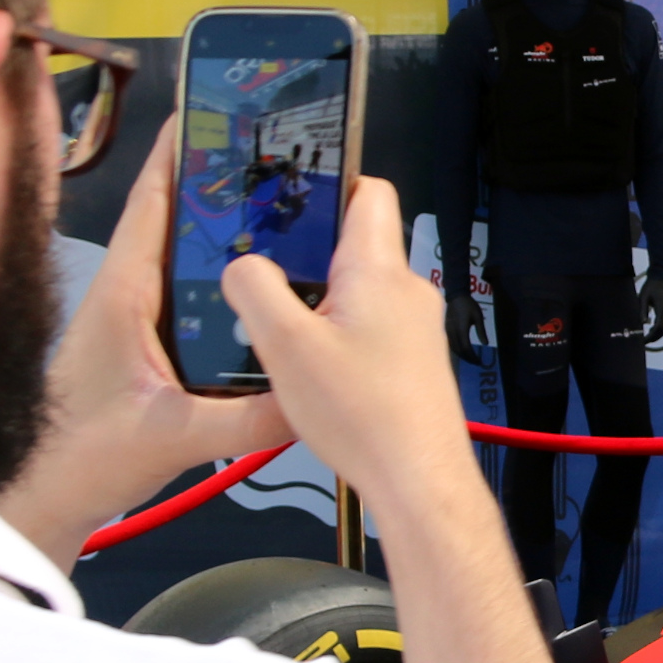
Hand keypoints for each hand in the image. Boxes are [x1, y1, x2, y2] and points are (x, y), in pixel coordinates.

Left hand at [0, 125, 285, 555]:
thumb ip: (247, 419)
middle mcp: (126, 294)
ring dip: (221, 232)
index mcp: (124, 292)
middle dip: (216, 183)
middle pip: (173, 220)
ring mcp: (133, 321)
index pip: (152, 203)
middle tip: (271, 155)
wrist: (43, 497)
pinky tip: (261, 290)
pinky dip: (220, 282)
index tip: (212, 109)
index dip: (179, 154)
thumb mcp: (173, 437)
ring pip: (182, 258)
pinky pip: (187, 298)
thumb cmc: (86, 456)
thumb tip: (315, 397)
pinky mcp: (143, 348)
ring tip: (280, 209)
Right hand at [225, 174, 482, 518]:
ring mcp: (417, 328)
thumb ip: (256, 290)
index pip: (369, 190)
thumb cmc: (362, 415)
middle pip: (357, 242)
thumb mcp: (286, 346)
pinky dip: (339, 333)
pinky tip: (312, 365)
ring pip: (361, 290)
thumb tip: (244, 266)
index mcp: (379, 269)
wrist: (418, 481)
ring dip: (321, 298)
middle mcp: (407, 290)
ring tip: (280, 323)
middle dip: (309, 249)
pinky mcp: (415, 362)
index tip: (290, 194)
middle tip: (263, 266)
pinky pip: (371, 327)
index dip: (331, 181)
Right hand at [443, 280, 480, 359]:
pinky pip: (450, 343)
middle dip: (468, 358)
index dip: (472, 356)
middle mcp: (452, 331)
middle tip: (476, 362)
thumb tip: (485, 344)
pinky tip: (463, 352)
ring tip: (471, 359)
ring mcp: (447, 331)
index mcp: (461, 328)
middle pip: (459, 350)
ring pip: (453, 348)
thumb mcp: (478, 317)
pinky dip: (457, 350)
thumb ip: (481, 331)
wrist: (456, 295)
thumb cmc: (469, 305)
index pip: (466, 347)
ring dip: (462, 355)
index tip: (479, 361)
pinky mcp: (446, 329)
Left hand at [639, 255, 662, 349]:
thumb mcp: (643, 297)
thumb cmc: (650, 286)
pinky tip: (651, 328)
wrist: (661, 276)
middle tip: (644, 342)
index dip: (651, 336)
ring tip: (647, 337)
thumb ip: (643, 310)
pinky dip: (659, 328)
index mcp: (662, 308)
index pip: (658, 327)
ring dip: (657, 334)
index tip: (643, 340)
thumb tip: (643, 323)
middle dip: (654, 337)